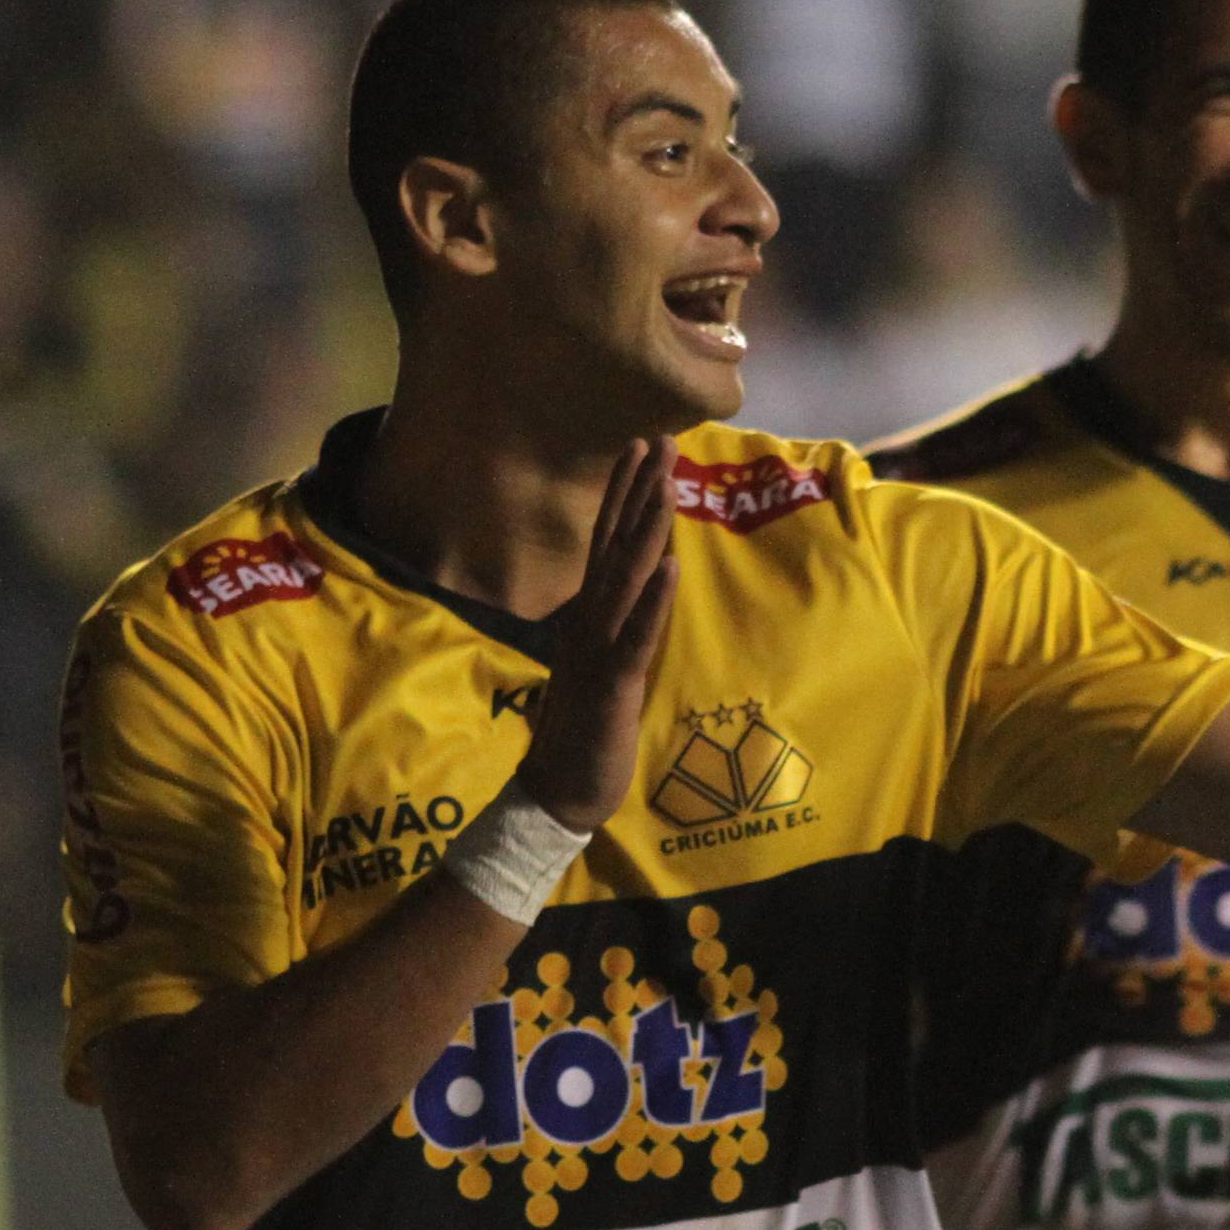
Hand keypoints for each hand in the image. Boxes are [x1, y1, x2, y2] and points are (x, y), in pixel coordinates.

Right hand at [515, 437, 679, 831]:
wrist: (559, 791)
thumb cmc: (584, 732)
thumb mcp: (601, 665)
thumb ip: (613, 625)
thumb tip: (632, 588)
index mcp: (590, 617)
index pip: (607, 543)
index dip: (623, 495)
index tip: (641, 447)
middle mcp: (590, 622)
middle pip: (615, 545)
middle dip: (637, 491)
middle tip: (656, 437)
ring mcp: (598, 650)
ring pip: (625, 578)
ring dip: (645, 528)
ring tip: (665, 481)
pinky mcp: (612, 683)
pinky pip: (635, 636)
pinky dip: (653, 601)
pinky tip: (669, 564)